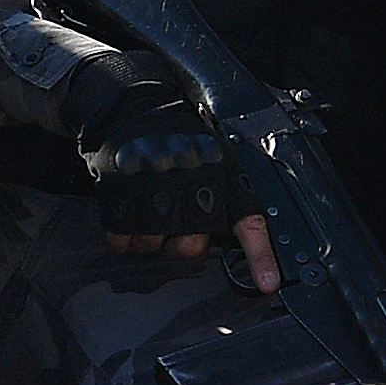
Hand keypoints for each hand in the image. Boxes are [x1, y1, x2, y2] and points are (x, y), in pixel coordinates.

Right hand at [69, 56, 251, 248]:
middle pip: (190, 247)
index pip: (247, 221)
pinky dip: (124, 234)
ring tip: (150, 210)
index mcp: (220, 173)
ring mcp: (151, 187)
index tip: (267, 282)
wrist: (132, 103)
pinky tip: (130, 212)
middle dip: (184, 245)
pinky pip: (122, 238)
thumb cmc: (179, 137)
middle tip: (178, 226)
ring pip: (153, 245)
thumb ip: (223, 200)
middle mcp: (188, 180)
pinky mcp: (118, 191)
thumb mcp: (215, 158)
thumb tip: (224, 246)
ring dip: (150, 238)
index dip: (260, 255)